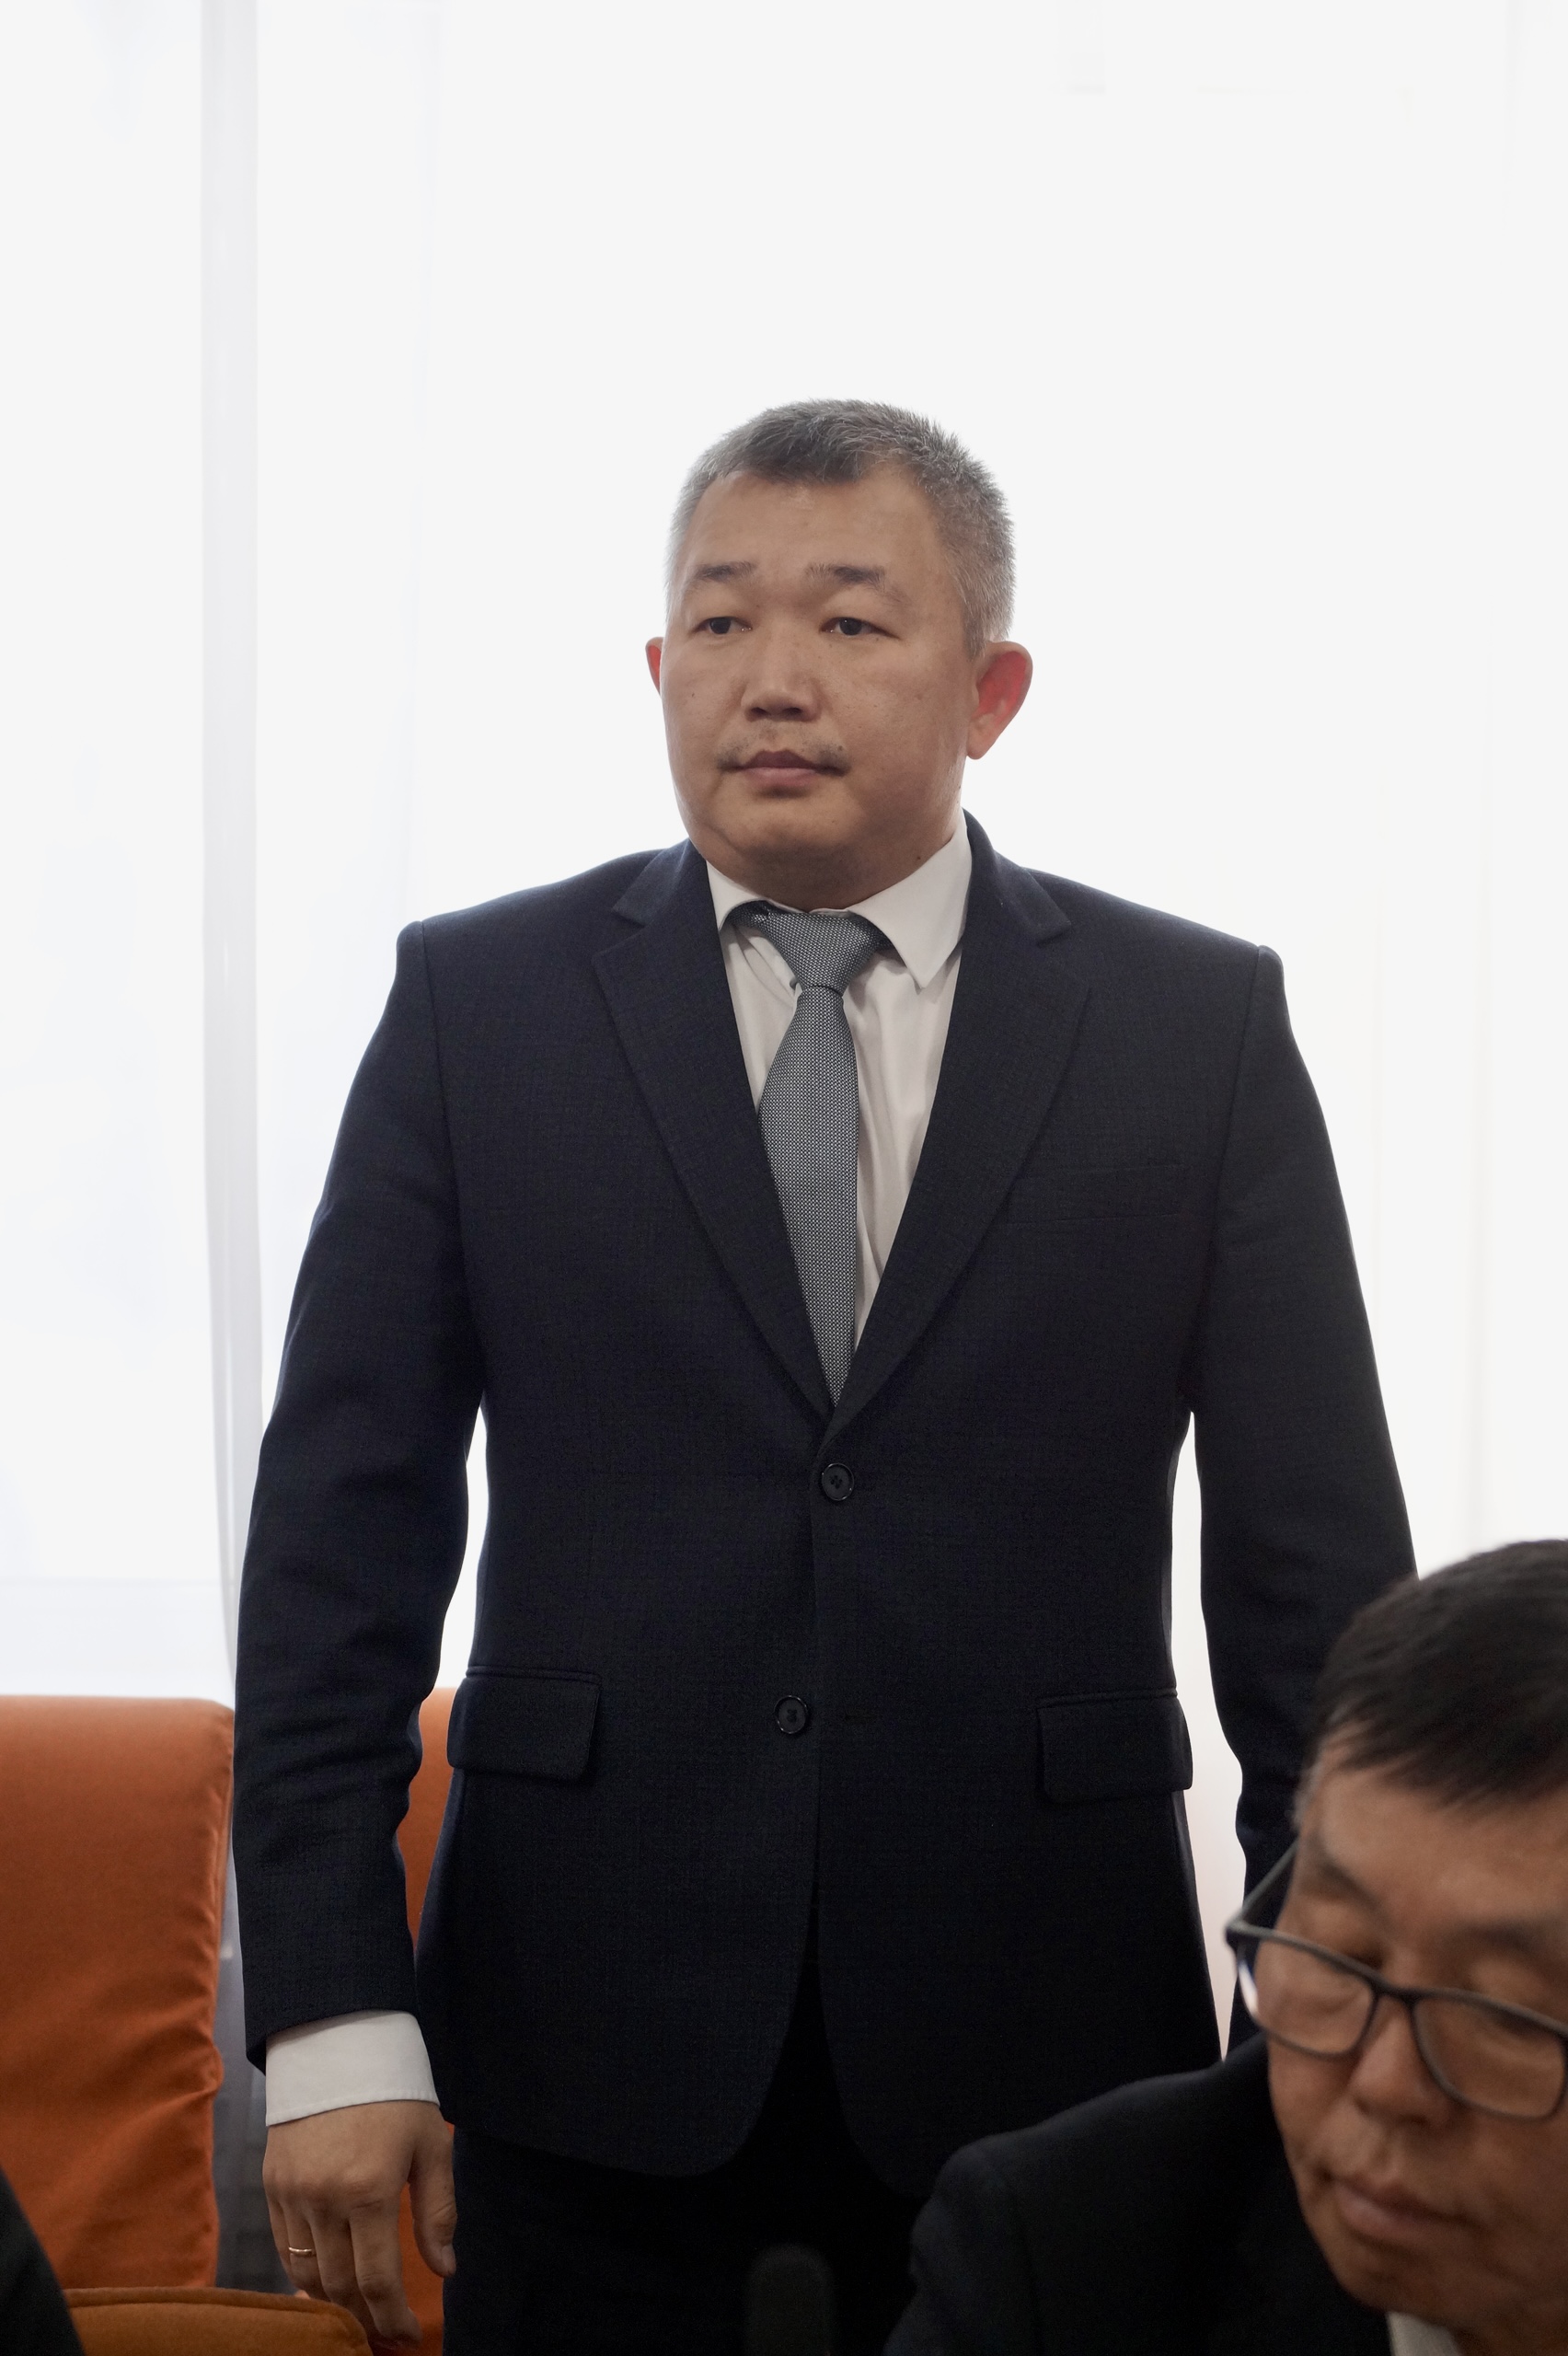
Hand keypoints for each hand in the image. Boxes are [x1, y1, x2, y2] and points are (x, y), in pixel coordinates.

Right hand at [264, 2099, 454, 2348]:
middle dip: (365, 2319)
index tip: (407, 2335)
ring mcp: (292, 2194)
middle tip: (384, 2333)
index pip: (377, 2279)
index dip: (392, 2318)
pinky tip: (325, 2282)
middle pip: (340, 2286)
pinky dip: (302, 2274)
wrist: (338, 2042)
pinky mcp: (271, 2185)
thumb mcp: (431, 2144)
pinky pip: (284, 2248)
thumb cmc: (395, 2092)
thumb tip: (444, 2269)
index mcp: (370, 2190)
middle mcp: (325, 2199)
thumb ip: (437, 2211)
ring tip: (358, 2314)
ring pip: (307, 2274)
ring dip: (333, 2303)